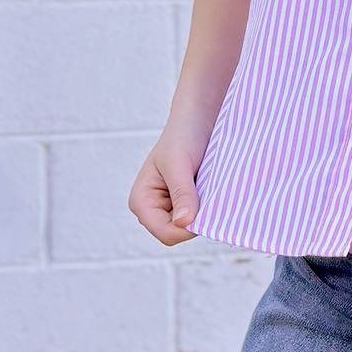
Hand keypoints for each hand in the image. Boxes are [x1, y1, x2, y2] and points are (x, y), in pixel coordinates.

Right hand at [129, 126, 206, 245]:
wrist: (197, 118)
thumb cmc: (183, 135)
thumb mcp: (179, 164)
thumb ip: (182, 194)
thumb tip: (184, 223)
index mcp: (141, 202)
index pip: (167, 234)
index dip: (188, 227)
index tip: (205, 204)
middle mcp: (151, 209)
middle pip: (179, 234)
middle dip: (196, 217)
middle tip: (206, 190)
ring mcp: (168, 208)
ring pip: (191, 227)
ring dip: (203, 211)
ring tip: (207, 186)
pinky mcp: (184, 204)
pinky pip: (198, 216)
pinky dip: (208, 206)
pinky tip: (210, 188)